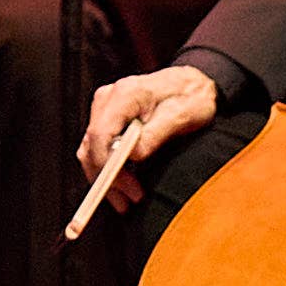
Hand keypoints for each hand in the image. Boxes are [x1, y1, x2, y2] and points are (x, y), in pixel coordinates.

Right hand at [77, 63, 219, 208]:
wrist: (194, 83)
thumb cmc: (192, 97)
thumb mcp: (182, 116)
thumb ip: (156, 134)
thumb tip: (132, 155)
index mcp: (125, 94)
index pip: (101, 133)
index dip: (109, 165)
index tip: (128, 188)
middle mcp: (108, 98)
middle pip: (93, 144)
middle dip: (106, 177)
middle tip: (128, 202)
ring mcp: (104, 106)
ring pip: (91, 148)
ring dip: (103, 177)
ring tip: (124, 201)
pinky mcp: (107, 116)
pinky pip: (97, 146)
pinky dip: (105, 167)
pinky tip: (119, 184)